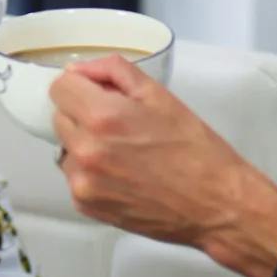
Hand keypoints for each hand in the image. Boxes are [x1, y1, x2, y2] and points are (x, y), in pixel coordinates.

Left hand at [49, 56, 276, 276]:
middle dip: (83, 114)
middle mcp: (86, 150)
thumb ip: (112, 71)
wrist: (216, 204)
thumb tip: (77, 71)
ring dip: (84, 145)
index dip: (80, 86)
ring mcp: (83, 182)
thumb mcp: (158, 95)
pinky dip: (91, 173)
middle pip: (59, 116)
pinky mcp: (87, 206)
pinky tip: (123, 174)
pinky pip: (75, 177)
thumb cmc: (194, 149)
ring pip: (65, 148)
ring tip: (123, 153)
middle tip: (119, 125)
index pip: (59, 87)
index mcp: (102, 117)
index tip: (97, 94)